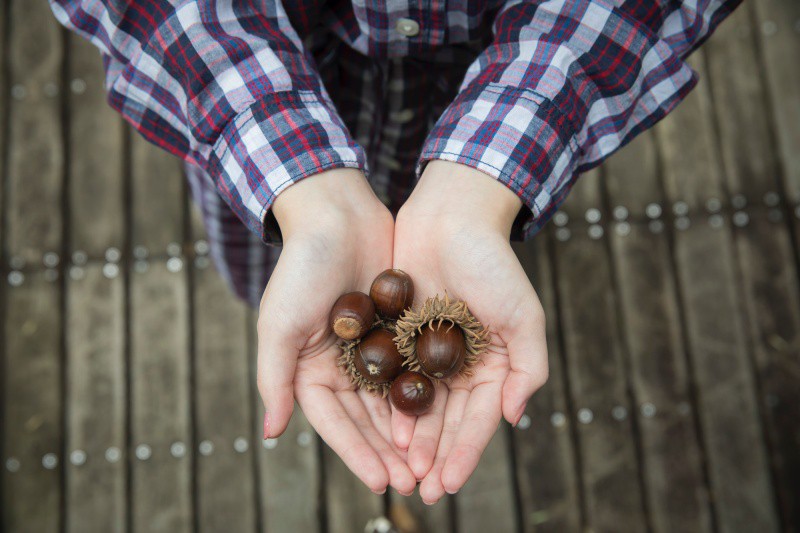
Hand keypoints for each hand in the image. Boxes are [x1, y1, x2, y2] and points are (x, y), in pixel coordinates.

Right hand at [257, 168, 415, 494]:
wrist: (337, 214)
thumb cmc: (301, 267)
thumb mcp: (278, 323)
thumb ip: (274, 378)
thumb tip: (270, 432)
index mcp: (308, 370)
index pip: (334, 423)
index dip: (356, 453)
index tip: (380, 481)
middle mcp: (340, 366)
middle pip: (367, 419)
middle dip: (389, 451)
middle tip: (414, 482)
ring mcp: (371, 349)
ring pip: (393, 400)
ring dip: (411, 432)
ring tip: (432, 461)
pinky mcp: (397, 330)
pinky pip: (414, 368)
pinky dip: (426, 392)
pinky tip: (446, 415)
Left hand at [392, 160, 548, 502]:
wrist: (451, 216)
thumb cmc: (493, 262)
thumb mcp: (524, 314)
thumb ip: (528, 367)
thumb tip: (515, 418)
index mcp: (493, 364)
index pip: (479, 420)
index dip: (464, 453)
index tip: (447, 484)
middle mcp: (461, 364)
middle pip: (446, 420)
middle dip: (434, 456)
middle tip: (419, 489)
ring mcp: (428, 351)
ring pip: (419, 405)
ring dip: (411, 439)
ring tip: (399, 469)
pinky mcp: (399, 335)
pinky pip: (393, 376)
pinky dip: (388, 404)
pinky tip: (380, 428)